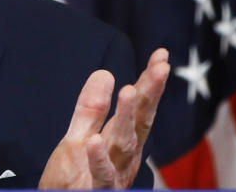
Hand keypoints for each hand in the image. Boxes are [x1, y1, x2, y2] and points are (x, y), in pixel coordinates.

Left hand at [38, 48, 169, 188]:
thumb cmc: (73, 180)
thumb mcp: (79, 138)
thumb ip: (91, 110)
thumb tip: (105, 72)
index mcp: (123, 142)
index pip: (139, 107)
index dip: (150, 82)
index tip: (161, 55)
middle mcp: (124, 158)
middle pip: (140, 122)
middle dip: (150, 94)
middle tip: (161, 67)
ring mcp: (114, 176)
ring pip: (124, 145)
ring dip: (127, 118)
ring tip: (129, 89)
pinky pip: (100, 177)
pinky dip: (99, 159)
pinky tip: (95, 141)